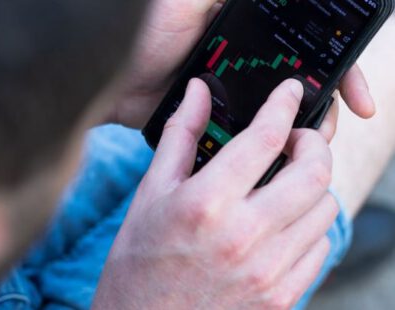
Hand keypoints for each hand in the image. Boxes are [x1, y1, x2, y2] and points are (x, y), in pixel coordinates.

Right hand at [93, 79, 336, 308]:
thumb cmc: (140, 259)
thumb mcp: (152, 192)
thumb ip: (182, 136)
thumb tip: (198, 91)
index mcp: (206, 203)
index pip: (265, 138)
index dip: (283, 104)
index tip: (290, 92)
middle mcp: (244, 236)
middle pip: (314, 170)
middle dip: (313, 142)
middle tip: (295, 138)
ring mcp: (268, 271)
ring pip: (324, 207)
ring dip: (311, 185)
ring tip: (285, 183)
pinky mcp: (281, 296)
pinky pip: (320, 247)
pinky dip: (309, 225)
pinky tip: (282, 223)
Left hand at [106, 0, 374, 127]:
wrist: (106, 77)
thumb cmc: (139, 30)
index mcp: (249, 32)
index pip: (308, 48)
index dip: (339, 71)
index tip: (357, 98)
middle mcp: (246, 63)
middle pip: (300, 88)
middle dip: (320, 111)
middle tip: (323, 131)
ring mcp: (230, 95)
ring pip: (278, 119)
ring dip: (296, 136)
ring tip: (299, 150)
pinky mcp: (212, 122)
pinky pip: (246, 140)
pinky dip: (262, 152)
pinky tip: (269, 163)